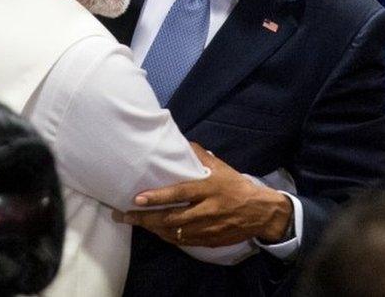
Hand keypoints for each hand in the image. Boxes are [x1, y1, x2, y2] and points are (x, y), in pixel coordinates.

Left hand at [115, 143, 291, 246]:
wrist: (260, 213)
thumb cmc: (237, 186)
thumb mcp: (222, 168)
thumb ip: (201, 157)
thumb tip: (185, 142)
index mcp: (209, 189)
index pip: (180, 194)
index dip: (158, 197)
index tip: (138, 198)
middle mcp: (206, 210)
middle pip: (171, 218)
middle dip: (145, 218)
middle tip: (124, 215)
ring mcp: (207, 228)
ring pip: (174, 232)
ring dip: (152, 229)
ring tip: (134, 222)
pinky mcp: (208, 240)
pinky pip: (182, 241)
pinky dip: (166, 237)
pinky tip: (155, 231)